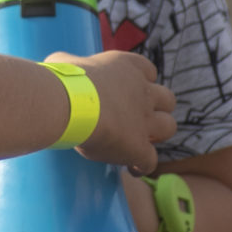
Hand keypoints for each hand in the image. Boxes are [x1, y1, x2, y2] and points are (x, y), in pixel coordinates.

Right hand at [56, 50, 176, 171]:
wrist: (69, 105)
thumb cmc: (64, 81)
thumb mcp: (66, 63)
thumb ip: (73, 65)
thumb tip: (63, 66)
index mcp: (128, 67)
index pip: (148, 70)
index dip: (142, 82)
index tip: (128, 92)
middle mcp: (142, 92)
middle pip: (168, 99)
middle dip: (158, 109)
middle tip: (138, 119)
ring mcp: (144, 120)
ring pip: (169, 127)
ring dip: (157, 135)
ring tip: (140, 143)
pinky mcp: (139, 147)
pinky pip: (150, 161)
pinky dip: (143, 166)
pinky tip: (131, 168)